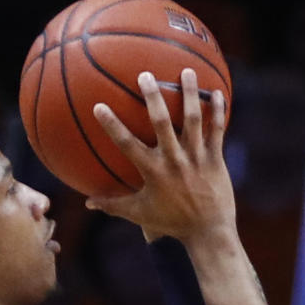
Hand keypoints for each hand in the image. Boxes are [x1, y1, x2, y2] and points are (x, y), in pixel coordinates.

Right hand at [86, 68, 235, 243]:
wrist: (208, 232)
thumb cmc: (172, 223)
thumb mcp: (140, 215)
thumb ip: (114, 206)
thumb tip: (87, 203)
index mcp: (153, 173)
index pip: (127, 145)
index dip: (112, 126)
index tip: (99, 106)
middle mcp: (174, 161)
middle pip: (161, 122)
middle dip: (153, 97)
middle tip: (146, 75)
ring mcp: (196, 158)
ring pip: (192, 119)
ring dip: (189, 94)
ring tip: (186, 71)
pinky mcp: (215, 159)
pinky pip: (216, 130)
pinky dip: (217, 111)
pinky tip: (217, 92)